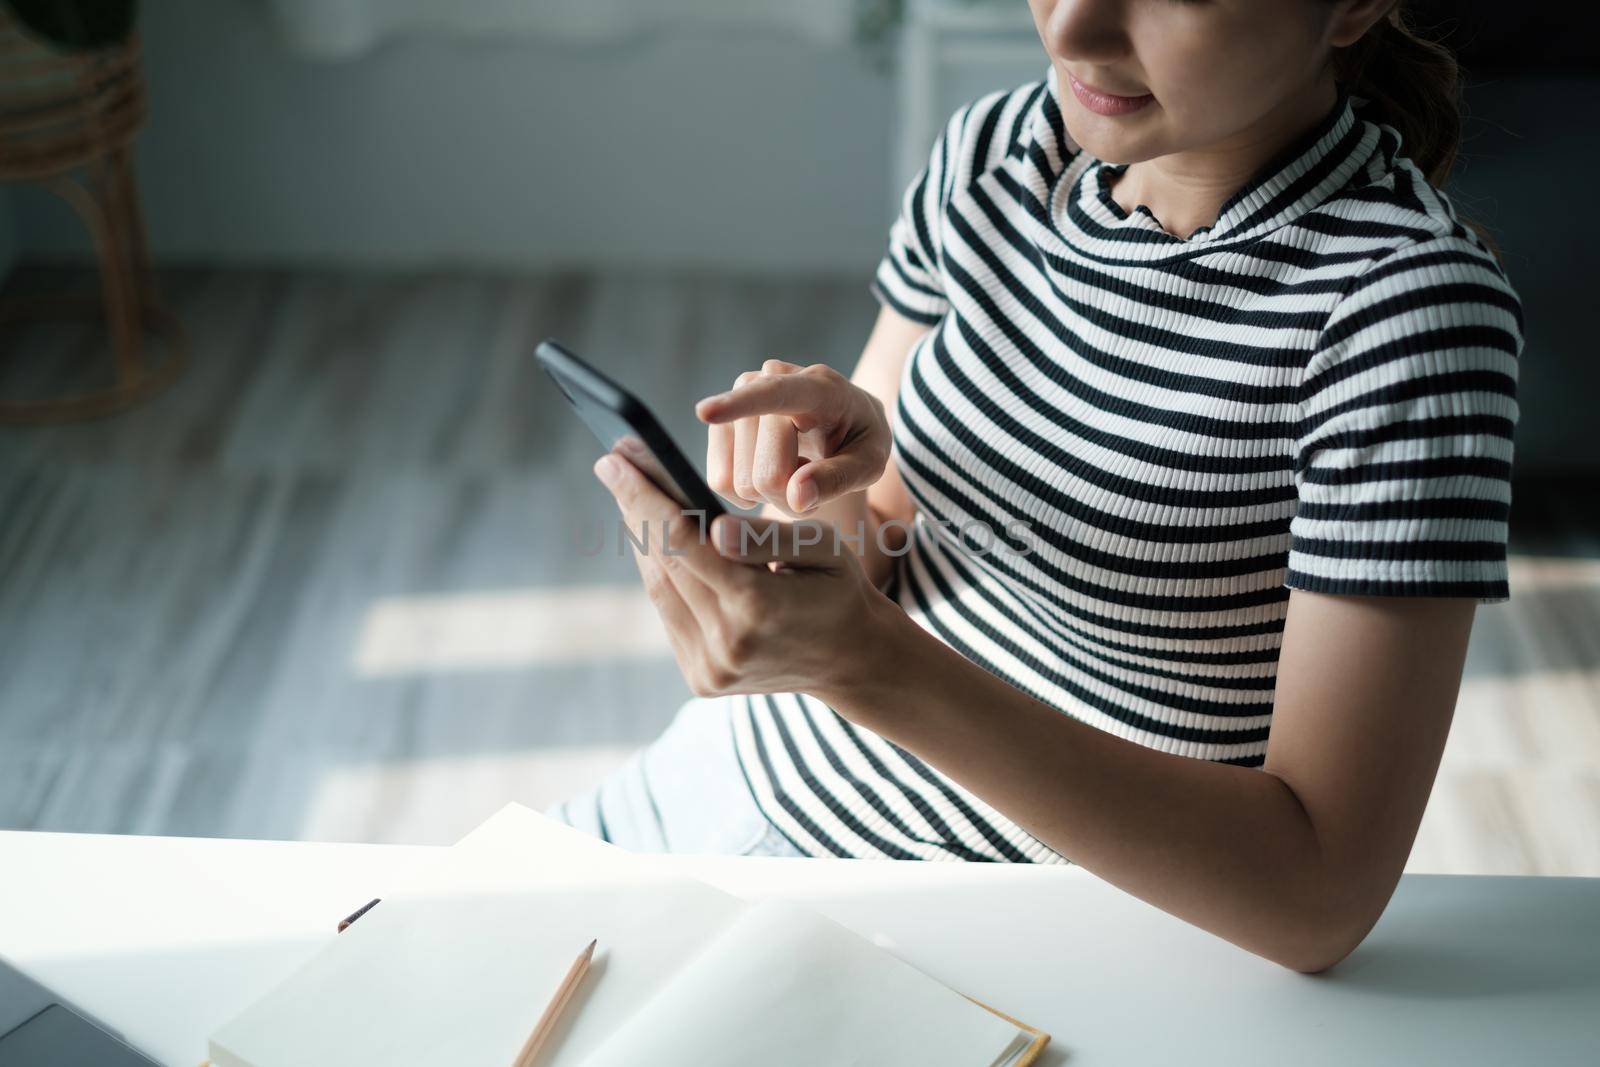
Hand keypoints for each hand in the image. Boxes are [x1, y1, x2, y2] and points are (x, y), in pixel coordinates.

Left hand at [593, 449, 894, 699]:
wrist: (852, 661)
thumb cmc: (839, 589)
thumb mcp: (825, 548)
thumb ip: (768, 536)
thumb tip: (714, 528)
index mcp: (757, 607)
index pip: (683, 541)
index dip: (643, 496)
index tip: (614, 458)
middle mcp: (726, 644)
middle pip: (664, 563)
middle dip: (634, 508)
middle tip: (614, 462)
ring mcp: (710, 668)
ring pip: (660, 588)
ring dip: (642, 539)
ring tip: (629, 493)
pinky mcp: (701, 678)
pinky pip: (670, 613)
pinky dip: (661, 572)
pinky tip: (655, 538)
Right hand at [696, 359, 889, 516]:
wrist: (842, 420)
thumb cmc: (859, 440)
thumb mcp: (870, 462)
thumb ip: (839, 479)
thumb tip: (796, 496)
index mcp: (819, 387)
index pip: (776, 395)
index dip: (741, 406)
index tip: (705, 413)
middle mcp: (770, 381)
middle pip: (765, 471)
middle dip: (790, 494)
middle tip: (813, 482)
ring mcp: (740, 400)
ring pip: (737, 479)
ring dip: (769, 494)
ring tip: (795, 471)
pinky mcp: (721, 425)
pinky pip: (720, 480)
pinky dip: (746, 492)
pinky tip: (769, 470)